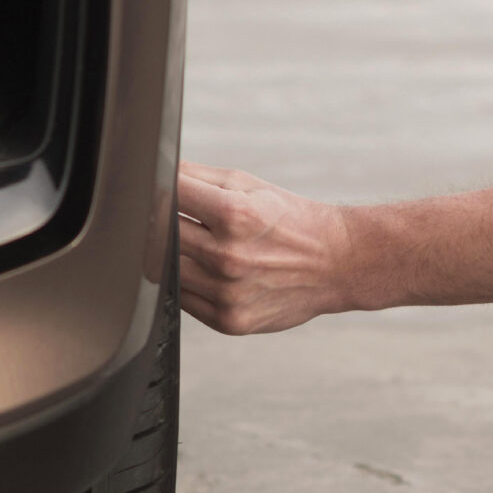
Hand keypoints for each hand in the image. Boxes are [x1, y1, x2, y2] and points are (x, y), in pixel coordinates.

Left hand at [176, 161, 360, 334]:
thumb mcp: (249, 185)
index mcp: (235, 215)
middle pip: (162, 236)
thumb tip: (154, 172)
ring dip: (173, 256)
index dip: (160, 190)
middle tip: (177, 218)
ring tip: (197, 245)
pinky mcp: (229, 321)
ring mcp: (228, 293)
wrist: (337, 263)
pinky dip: (188, 284)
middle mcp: (229, 257)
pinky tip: (209, 271)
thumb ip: (197, 177)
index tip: (160, 190)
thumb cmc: (290, 219)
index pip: (169, 196)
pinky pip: (185, 300)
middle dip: (164, 222)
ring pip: (167, 271)